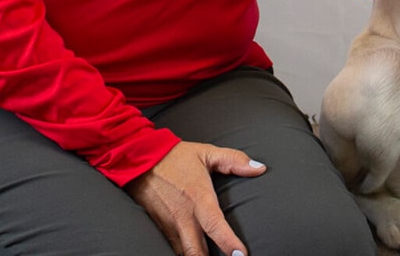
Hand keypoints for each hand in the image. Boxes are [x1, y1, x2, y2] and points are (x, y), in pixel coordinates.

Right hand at [125, 141, 265, 255]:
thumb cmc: (177, 156)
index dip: (229, 244)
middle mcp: (184, 217)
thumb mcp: (207, 153)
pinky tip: (196, 253)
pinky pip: (174, 249)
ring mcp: (170, 226)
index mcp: (199, 198)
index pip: (216, 226)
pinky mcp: (160, 229)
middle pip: (198, 253)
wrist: (140, 159)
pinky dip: (185, 254)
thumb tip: (260, 168)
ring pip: (185, 255)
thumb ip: (235, 160)